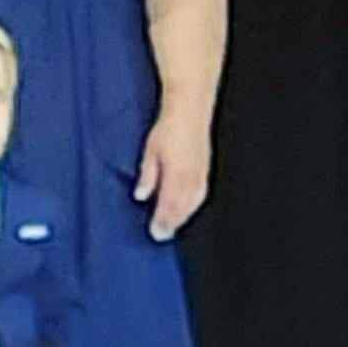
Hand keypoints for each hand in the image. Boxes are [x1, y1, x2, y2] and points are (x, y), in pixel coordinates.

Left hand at [136, 111, 209, 239]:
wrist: (190, 111)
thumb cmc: (169, 128)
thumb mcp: (150, 150)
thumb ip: (147, 175)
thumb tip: (141, 195)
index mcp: (177, 172)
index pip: (169, 204)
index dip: (162, 221)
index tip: (155, 232)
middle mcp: (192, 176)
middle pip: (182, 208)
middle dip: (172, 223)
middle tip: (162, 235)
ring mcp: (201, 173)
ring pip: (193, 203)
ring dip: (183, 217)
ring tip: (173, 226)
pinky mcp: (206, 169)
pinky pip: (201, 194)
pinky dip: (193, 206)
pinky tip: (187, 210)